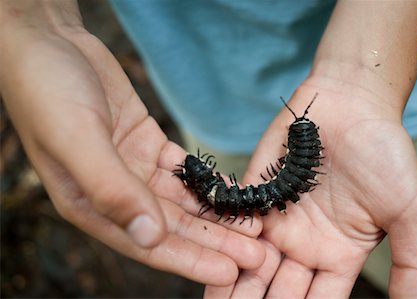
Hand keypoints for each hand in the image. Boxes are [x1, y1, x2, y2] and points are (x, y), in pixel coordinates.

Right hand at [0, 2, 263, 285]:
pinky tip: (234, 192)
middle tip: (257, 255)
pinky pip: (184, 170)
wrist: (51, 43)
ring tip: (254, 228)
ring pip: (183, 201)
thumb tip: (149, 237)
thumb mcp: (75, 139)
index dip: (189, 260)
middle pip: (173, 226)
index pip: (146, 244)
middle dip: (215, 242)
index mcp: (90, 205)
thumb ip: (111, 189)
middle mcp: (115, 193)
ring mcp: (133, 168)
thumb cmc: (48, 92)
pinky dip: (208, 182)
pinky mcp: (147, 145)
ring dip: (217, 215)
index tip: (229, 272)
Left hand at [205, 79, 416, 296]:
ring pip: (250, 261)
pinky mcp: (255, 191)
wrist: (351, 105)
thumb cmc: (384, 154)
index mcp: (338, 253)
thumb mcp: (407, 211)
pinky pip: (235, 221)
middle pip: (277, 287)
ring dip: (233, 281)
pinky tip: (208, 258)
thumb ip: (410, 260)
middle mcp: (304, 242)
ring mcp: (276, 217)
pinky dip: (222, 240)